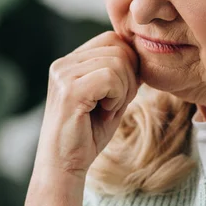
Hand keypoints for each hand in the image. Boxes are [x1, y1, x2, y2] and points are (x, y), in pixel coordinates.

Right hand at [34, 32, 139, 177]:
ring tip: (108, 111)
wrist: (63, 165)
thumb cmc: (87, 135)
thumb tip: (141, 54)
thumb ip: (122, 75)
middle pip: (118, 48)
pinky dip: (117, 97)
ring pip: (118, 62)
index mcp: (70, 62)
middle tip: (116, 104)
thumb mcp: (110, 99)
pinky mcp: (70, 90)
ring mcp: (64, 75)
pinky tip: (105, 113)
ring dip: (123, 90)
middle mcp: (63, 63)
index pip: (112, 40)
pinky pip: (111, 78)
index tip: (121, 93)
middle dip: (129, 78)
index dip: (128, 63)